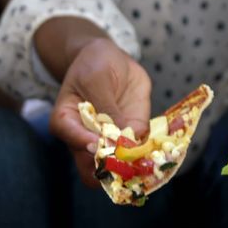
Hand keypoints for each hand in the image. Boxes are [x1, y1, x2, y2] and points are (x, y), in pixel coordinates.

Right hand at [49, 38, 151, 186]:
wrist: (110, 57)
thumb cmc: (95, 63)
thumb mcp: (97, 78)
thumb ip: (107, 108)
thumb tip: (119, 139)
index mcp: (66, 122)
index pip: (74, 142)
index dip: (89, 146)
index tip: (103, 142)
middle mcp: (85, 138)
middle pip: (93, 170)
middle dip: (112, 170)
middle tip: (129, 162)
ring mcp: (109, 140)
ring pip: (118, 169)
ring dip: (135, 168)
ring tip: (148, 160)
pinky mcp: (131, 135)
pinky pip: (139, 153)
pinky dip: (149, 156)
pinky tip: (160, 151)